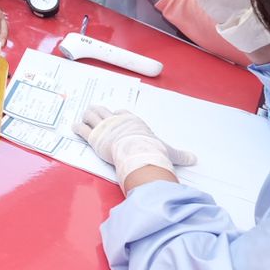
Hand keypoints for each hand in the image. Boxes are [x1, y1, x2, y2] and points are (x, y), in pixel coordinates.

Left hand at [75, 105, 195, 185]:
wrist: (137, 152)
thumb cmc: (151, 149)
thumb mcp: (167, 150)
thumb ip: (179, 154)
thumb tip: (195, 159)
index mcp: (131, 120)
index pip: (121, 112)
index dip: (117, 115)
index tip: (115, 117)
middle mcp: (116, 120)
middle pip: (104, 110)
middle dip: (98, 112)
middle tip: (93, 114)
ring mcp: (104, 127)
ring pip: (91, 115)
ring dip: (86, 116)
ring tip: (83, 118)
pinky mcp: (93, 137)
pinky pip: (82, 128)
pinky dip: (77, 127)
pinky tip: (74, 127)